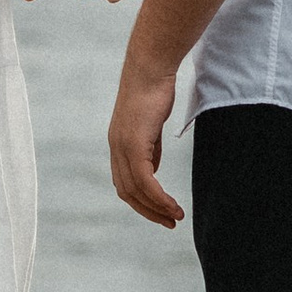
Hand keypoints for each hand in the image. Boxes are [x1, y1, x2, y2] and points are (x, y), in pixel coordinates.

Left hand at [107, 59, 183, 227]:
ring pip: (136, 190)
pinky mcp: (134, 143)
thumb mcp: (152, 125)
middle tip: (170, 222)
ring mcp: (123, 146)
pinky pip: (145, 180)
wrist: (150, 68)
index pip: (124, 183)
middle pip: (127, 192)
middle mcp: (116, 148)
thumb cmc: (154, 91)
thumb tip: (153, 170)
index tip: (161, 211)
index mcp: (118, 145)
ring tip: (176, 217)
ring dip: (156, 208)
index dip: (141, 201)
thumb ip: (150, 149)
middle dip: (149, 211)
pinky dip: (158, 196)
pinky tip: (171, 204)